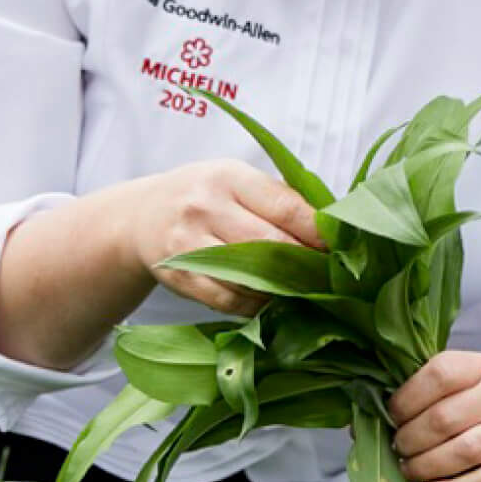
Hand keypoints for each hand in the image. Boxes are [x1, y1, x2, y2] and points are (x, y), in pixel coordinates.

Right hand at [118, 159, 323, 315]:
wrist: (141, 217)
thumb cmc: (203, 195)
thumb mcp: (235, 179)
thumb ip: (278, 198)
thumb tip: (330, 227)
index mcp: (229, 177)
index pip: (285, 207)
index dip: (317, 231)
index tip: (338, 245)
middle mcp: (206, 207)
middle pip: (270, 244)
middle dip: (304, 262)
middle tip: (326, 273)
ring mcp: (189, 243)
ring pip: (250, 277)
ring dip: (281, 287)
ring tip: (301, 288)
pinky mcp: (180, 276)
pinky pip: (228, 300)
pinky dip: (254, 304)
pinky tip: (267, 300)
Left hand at [388, 351, 480, 481]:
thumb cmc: (470, 411)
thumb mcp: (449, 392)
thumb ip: (413, 399)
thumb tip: (366, 422)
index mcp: (479, 367)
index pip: (441, 374)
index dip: (407, 398)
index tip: (392, 416)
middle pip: (447, 417)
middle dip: (411, 438)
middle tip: (398, 448)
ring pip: (466, 450)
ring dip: (426, 466)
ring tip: (409, 470)